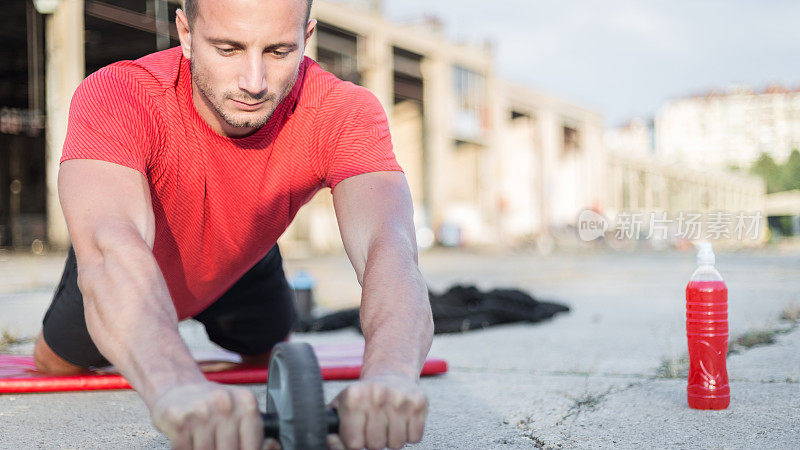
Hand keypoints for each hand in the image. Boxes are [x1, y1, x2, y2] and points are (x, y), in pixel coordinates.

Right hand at [150, 381, 270, 449]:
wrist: (178, 386)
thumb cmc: (213, 404)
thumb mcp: (239, 410)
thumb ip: (254, 431)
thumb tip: (272, 447)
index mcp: (246, 402)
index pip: (252, 445)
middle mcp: (225, 403)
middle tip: (219, 447)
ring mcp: (201, 411)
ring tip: (206, 444)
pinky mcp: (178, 419)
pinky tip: (190, 443)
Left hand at [330, 375, 427, 449]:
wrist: (391, 373)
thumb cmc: (364, 396)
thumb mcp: (342, 407)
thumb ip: (332, 428)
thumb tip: (330, 441)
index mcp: (354, 396)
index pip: (354, 443)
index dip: (356, 442)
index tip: (357, 431)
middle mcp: (377, 394)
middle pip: (376, 446)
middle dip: (374, 440)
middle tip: (374, 425)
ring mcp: (400, 398)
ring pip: (397, 444)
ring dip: (392, 438)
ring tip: (388, 422)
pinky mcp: (419, 402)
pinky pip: (415, 438)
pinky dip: (409, 433)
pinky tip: (402, 419)